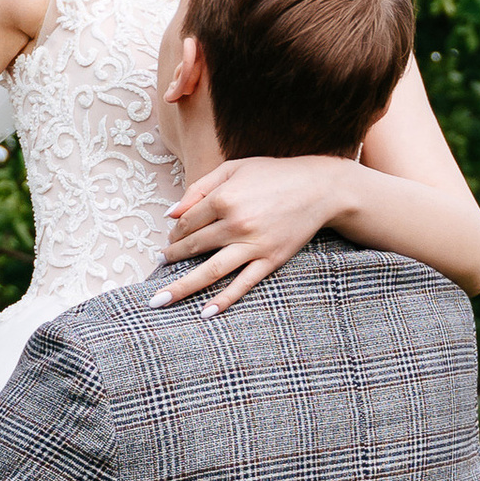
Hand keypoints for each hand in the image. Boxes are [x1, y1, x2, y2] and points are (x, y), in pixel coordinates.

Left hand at [155, 154, 353, 314]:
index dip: (174, 232)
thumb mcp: (234, 168)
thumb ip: (199, 188)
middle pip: (193, 247)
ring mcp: (253, 245)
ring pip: (210, 271)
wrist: (319, 188)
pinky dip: (224, 300)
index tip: (170, 238)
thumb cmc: (274, 174)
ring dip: (182, 287)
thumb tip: (170, 214)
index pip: (186, 222)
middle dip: (172, 258)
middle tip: (160, 265)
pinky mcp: (270, 260)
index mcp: (223, 198)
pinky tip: (206, 312)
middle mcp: (235, 224)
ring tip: (160, 299)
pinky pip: (243, 284)